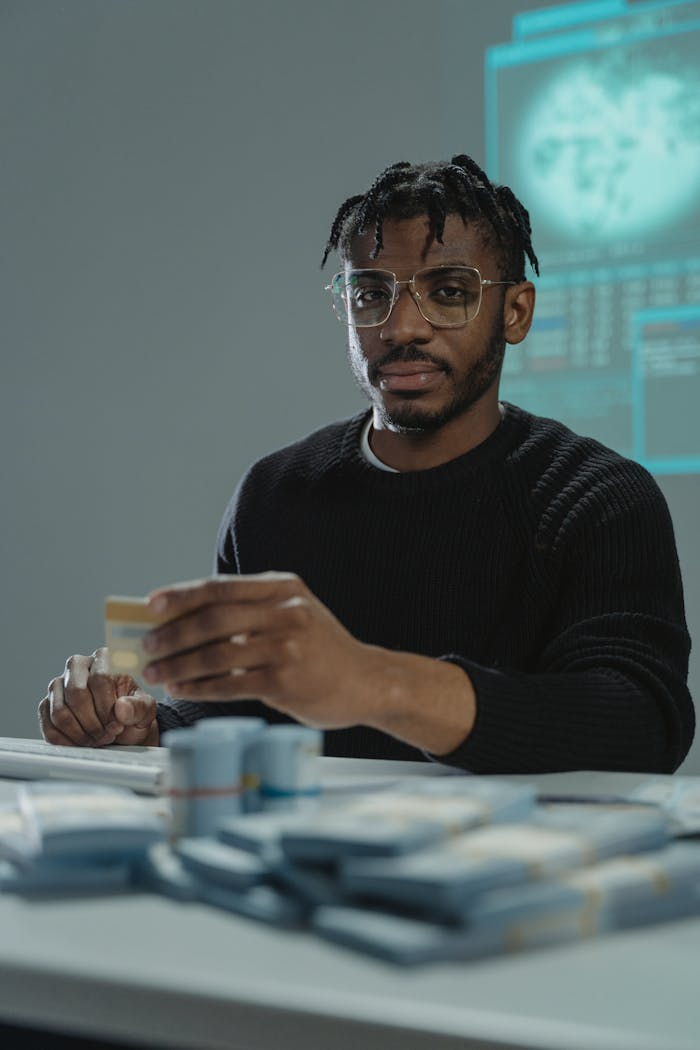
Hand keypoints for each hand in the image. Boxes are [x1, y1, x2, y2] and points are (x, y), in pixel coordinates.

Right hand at [38, 648, 158, 746]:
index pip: (100, 678)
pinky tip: (81, 743)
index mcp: (104, 658)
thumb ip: (139, 707)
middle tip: (105, 735)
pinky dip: (66, 741)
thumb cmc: (132, 714)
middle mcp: (78, 666)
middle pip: (76, 693)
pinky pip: (49, 726)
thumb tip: (121, 708)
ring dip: (79, 733)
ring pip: (60, 711)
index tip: (117, 725)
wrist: (120, 728)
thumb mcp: (145, 711)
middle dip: (92, 722)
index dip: (107, 707)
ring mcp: (58, 684)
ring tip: (96, 740)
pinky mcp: (46, 705)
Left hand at [141, 572, 475, 753]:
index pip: (221, 587)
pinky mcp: (285, 679)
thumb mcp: (293, 614)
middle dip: (173, 634)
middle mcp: (286, 611)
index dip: (182, 595)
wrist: (367, 681)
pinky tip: (183, 689)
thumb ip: (250, 612)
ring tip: (157, 674)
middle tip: (148, 647)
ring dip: (179, 665)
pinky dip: (200, 687)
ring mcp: (287, 645)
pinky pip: (230, 683)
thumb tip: (184, 622)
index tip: (151, 605)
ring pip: (217, 653)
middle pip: (213, 618)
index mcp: (283, 587)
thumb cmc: (320, 649)